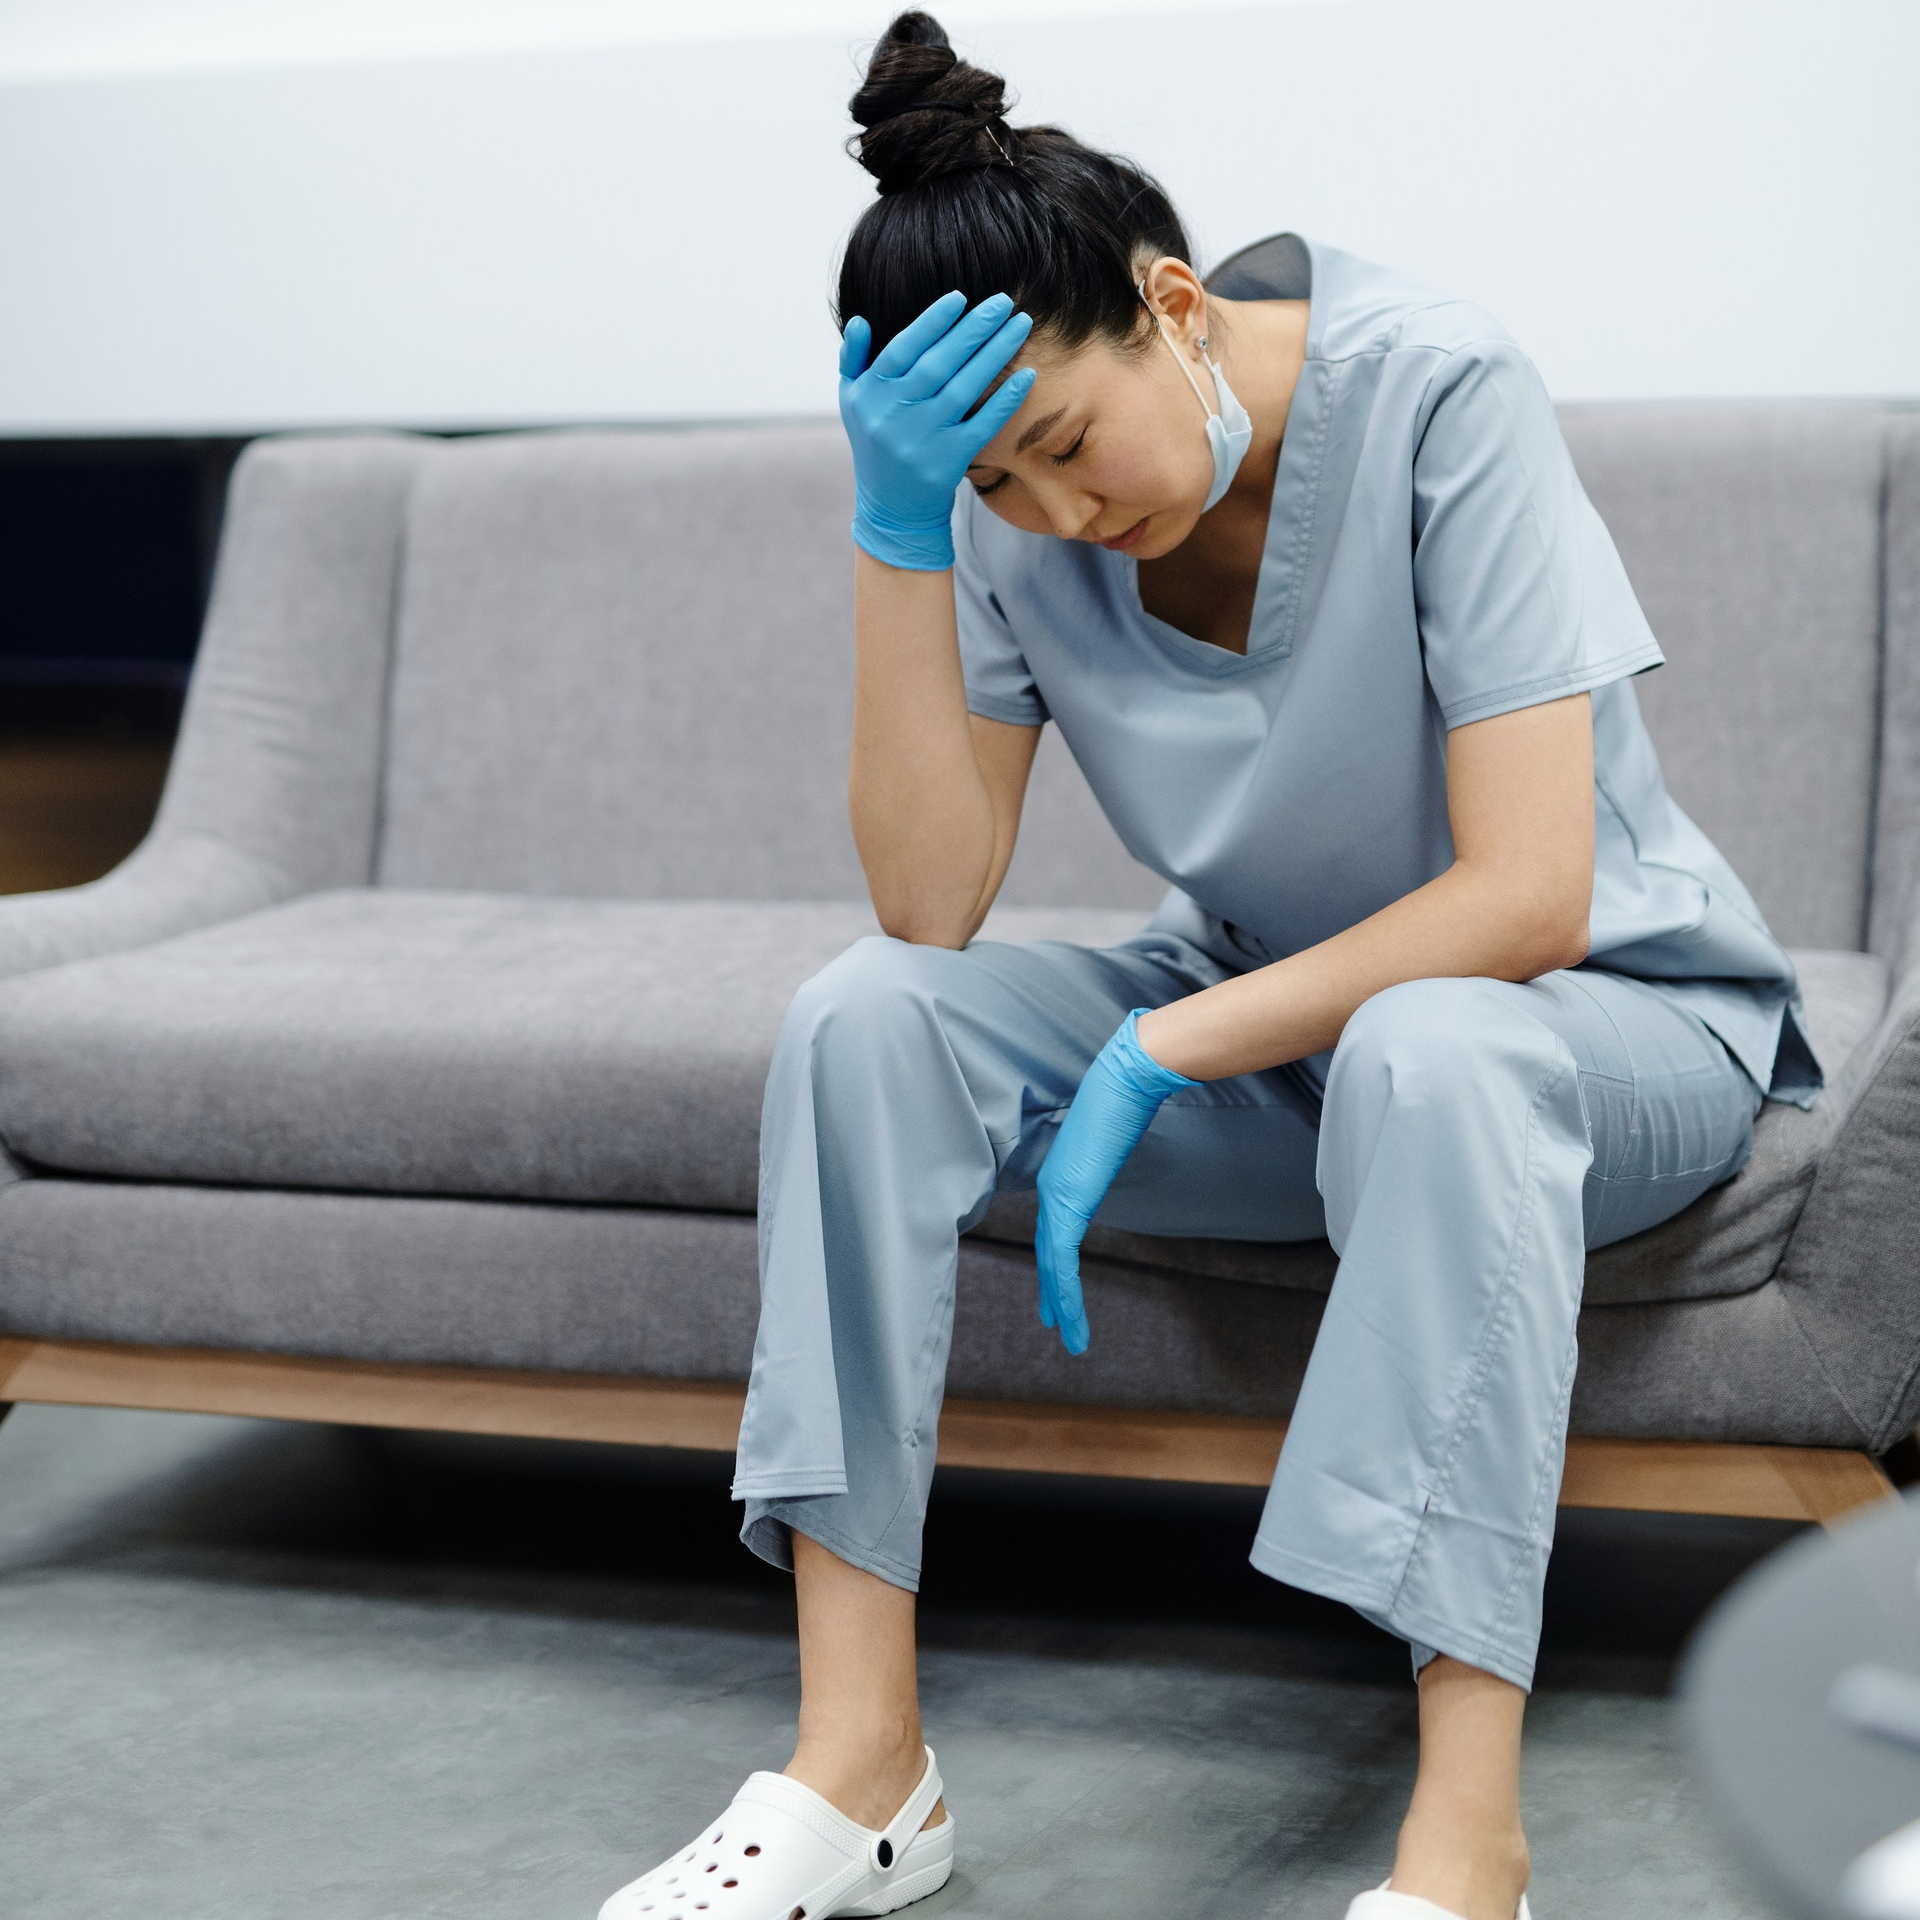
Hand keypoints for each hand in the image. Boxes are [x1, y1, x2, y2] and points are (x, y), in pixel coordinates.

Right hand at [838, 291, 1034, 570]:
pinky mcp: (950, 460)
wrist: (892, 508)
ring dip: (995, 353)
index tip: (961, 298)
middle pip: (939, 363)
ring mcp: (923, 440)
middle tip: (1003, 302)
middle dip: (973, 329)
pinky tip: (1027, 375)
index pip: (903, 349)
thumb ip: (853, 360)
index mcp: (870, 394)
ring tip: (1020, 325)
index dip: (932, 322)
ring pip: (963, 388)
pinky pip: (982, 424)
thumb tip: (859, 321)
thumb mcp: (853, 402)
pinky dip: (1005, 400)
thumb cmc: (875, 444)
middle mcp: (894, 415)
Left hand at [1034, 1010, 1196, 1353]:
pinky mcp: (1068, 1201)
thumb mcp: (1117, 1135)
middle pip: (1047, 1250)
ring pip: (1052, 1263)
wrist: (1129, 1079)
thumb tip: (1121, 1142)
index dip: (1054, 1262)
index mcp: (1062, 1174)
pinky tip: (1069, 1316)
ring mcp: (1056, 1195)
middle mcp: (1052, 1187)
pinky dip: (1066, 1291)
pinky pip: (1062, 1258)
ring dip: (1061, 1302)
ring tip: (1070, 1336)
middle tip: (1055, 1322)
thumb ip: (1111, 1151)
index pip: (1052, 1228)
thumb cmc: (1128, 1097)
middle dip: (1052, 1290)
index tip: (1057, 1288)